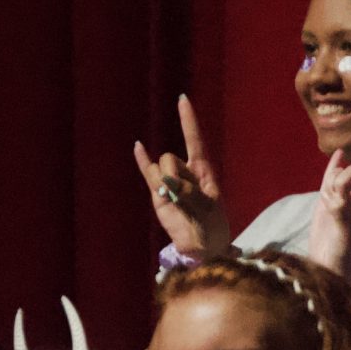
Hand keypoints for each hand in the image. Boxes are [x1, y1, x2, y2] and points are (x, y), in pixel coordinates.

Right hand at [134, 94, 230, 256]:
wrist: (202, 249)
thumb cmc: (212, 229)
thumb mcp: (207, 210)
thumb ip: (189, 194)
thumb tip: (168, 181)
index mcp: (204, 172)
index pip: (195, 140)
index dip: (188, 120)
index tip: (182, 100)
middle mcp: (186, 173)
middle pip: (171, 159)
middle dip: (175, 176)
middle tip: (186, 200)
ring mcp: (170, 183)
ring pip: (160, 169)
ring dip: (165, 184)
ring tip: (177, 205)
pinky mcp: (158, 194)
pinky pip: (148, 173)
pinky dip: (142, 160)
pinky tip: (138, 146)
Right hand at [305, 138, 350, 286]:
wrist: (329, 268)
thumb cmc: (344, 254)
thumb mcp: (346, 230)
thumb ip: (343, 206)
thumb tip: (338, 186)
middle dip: (344, 178)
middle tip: (338, 204)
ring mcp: (342, 197)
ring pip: (337, 174)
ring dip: (331, 182)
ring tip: (329, 205)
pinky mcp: (326, 201)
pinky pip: (329, 178)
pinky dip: (333, 165)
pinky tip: (339, 153)